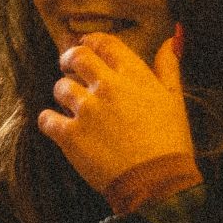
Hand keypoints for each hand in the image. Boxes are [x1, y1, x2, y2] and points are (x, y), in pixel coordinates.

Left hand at [37, 29, 192, 194]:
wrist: (157, 183)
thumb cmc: (170, 143)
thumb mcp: (175, 100)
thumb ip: (168, 67)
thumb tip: (170, 39)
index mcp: (133, 75)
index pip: (104, 42)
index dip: (92, 42)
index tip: (88, 47)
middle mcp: (108, 87)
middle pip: (76, 56)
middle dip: (69, 59)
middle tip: (67, 67)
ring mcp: (87, 111)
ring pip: (60, 87)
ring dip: (63, 94)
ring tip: (70, 105)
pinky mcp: (71, 136)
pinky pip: (47, 118)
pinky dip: (49, 121)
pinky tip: (56, 125)